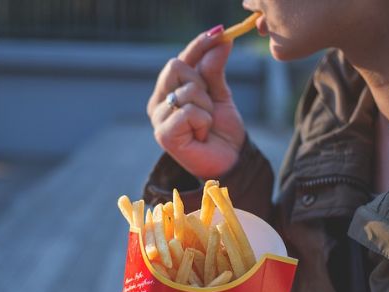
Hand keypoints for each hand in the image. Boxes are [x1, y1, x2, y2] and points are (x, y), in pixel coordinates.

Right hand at [147, 27, 245, 179]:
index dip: (198, 45)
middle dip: (202, 83)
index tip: (220, 32)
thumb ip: (214, 69)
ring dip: (207, 107)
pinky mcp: (163, 135)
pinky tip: (201, 136)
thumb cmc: (222, 131)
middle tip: (209, 106)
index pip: (179, 59)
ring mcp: (158, 119)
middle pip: (176, 66)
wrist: (230, 161)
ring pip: (187, 90)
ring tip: (206, 126)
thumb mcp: (220, 94)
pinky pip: (188, 111)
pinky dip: (203, 122)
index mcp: (168, 91)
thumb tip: (221, 39)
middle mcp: (158, 103)